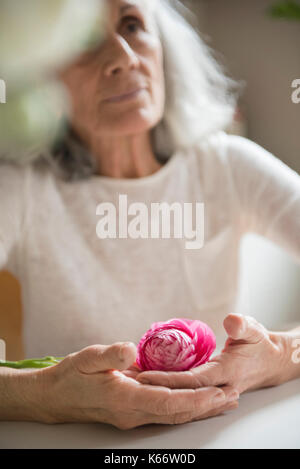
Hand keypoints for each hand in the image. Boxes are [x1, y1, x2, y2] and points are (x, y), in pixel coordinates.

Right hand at [31, 341, 238, 428]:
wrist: (56, 398)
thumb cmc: (72, 376)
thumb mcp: (88, 358)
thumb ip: (110, 356)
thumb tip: (130, 351)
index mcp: (124, 399)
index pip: (168, 403)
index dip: (195, 399)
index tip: (218, 392)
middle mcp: (133, 414)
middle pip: (177, 414)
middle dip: (207, 407)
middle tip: (233, 397)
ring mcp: (133, 417)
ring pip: (174, 416)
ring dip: (200, 410)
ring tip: (224, 402)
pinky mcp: (132, 413)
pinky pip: (165, 413)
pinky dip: (185, 408)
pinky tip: (196, 402)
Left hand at [136, 314, 287, 393]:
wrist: (269, 362)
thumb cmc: (259, 343)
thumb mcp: (254, 330)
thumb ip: (242, 326)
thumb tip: (231, 322)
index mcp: (226, 373)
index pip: (192, 380)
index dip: (167, 379)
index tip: (144, 376)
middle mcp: (217, 386)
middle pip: (181, 392)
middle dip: (154, 389)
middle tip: (127, 382)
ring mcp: (212, 390)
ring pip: (181, 395)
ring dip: (158, 391)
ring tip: (131, 384)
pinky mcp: (207, 388)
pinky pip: (185, 391)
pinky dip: (168, 389)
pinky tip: (150, 382)